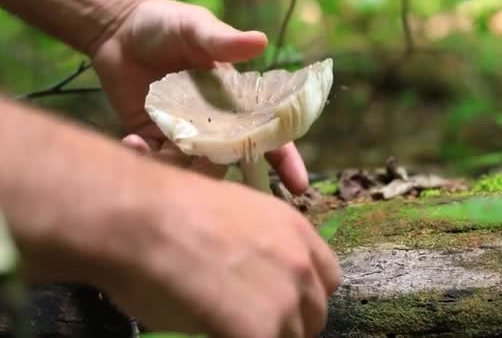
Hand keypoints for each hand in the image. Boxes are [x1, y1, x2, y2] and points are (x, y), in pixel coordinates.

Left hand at [91, 0, 307, 193]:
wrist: (117, 28)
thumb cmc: (166, 24)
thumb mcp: (197, 28)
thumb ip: (224, 42)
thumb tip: (260, 40)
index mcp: (235, 103)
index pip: (267, 135)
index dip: (285, 160)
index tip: (298, 185)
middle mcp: (213, 124)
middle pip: (230, 162)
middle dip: (219, 174)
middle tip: (202, 168)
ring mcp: (183, 134)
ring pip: (192, 169)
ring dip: (179, 169)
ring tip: (156, 149)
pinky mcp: (152, 138)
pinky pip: (156, 162)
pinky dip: (146, 160)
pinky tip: (132, 143)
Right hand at [97, 165, 340, 336]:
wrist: (142, 218)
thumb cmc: (171, 209)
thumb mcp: (235, 216)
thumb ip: (259, 249)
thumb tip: (253, 278)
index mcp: (296, 231)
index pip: (326, 279)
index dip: (303, 296)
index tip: (278, 305)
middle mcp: (300, 264)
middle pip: (314, 314)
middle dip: (288, 324)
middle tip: (251, 324)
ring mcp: (284, 299)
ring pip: (291, 337)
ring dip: (265, 336)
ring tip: (227, 327)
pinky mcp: (260, 331)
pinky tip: (216, 332)